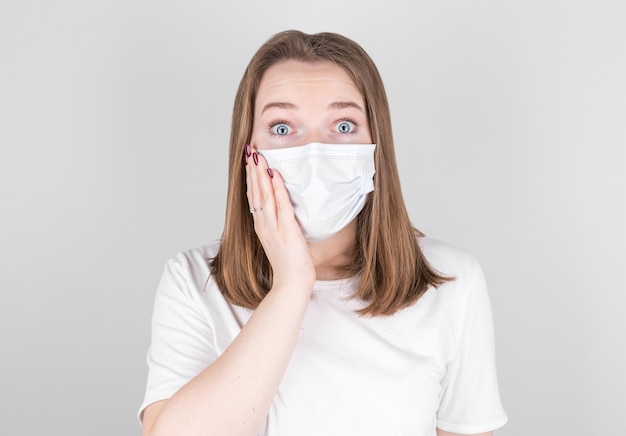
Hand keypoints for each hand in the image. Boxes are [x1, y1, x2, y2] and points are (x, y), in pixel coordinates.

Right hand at [245, 145, 315, 289]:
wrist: (291, 283)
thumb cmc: (290, 264)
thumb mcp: (281, 240)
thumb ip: (280, 224)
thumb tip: (283, 209)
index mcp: (261, 226)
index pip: (253, 197)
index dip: (250, 178)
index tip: (249, 161)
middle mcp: (263, 224)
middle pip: (255, 192)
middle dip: (252, 170)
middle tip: (250, 151)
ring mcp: (273, 227)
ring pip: (263, 195)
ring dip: (260, 174)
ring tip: (258, 157)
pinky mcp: (286, 230)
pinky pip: (280, 205)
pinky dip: (277, 188)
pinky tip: (275, 174)